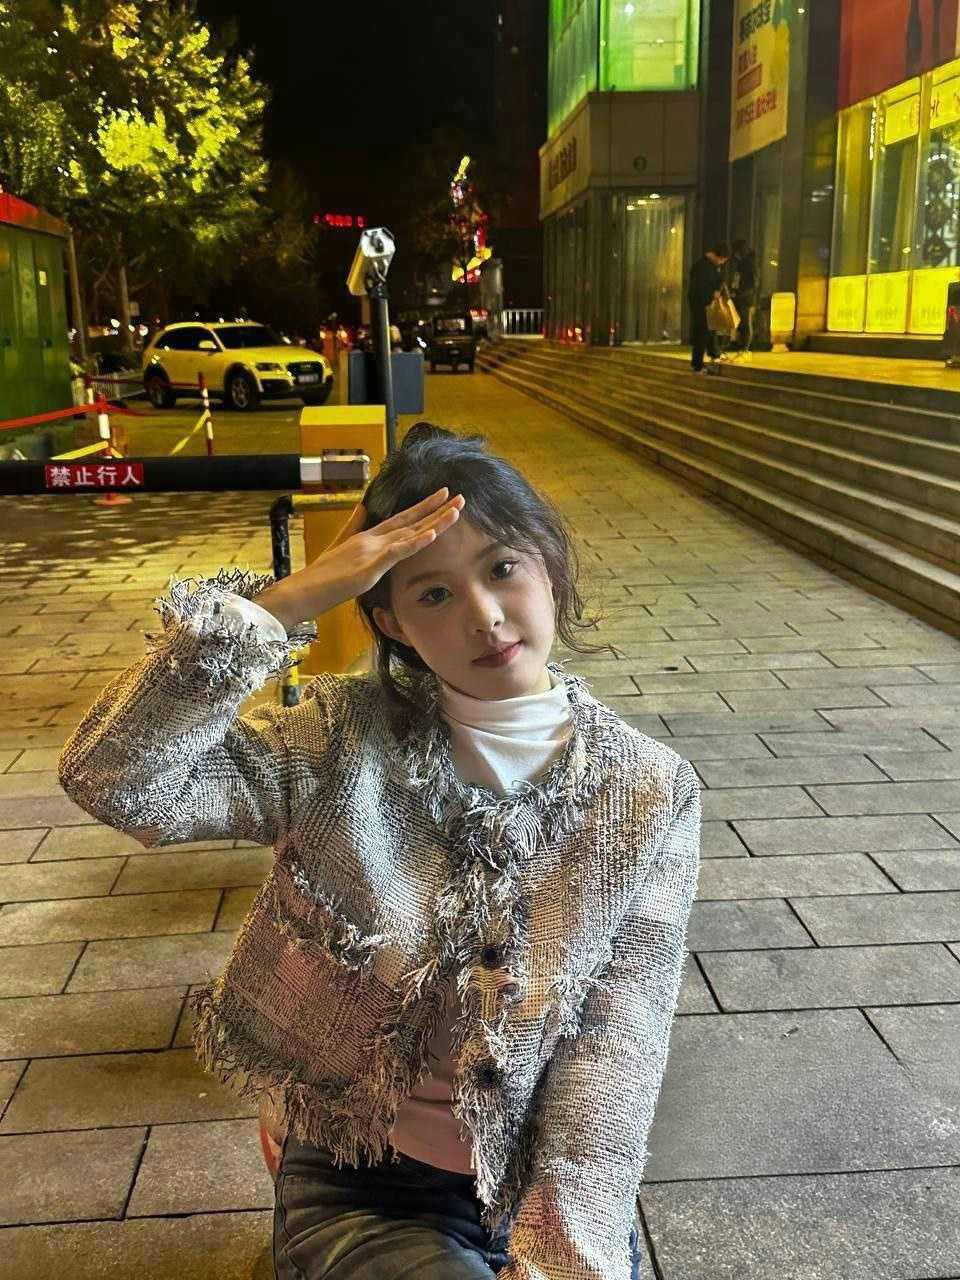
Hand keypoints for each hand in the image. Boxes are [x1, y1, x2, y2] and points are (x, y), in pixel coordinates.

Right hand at [254, 487, 464, 629]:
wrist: (303, 590)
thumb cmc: (321, 577)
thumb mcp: (339, 547)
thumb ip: (352, 526)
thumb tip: (362, 507)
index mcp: (367, 537)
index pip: (401, 519)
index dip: (423, 507)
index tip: (442, 496)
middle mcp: (373, 539)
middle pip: (411, 521)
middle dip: (436, 509)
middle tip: (459, 496)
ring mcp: (372, 551)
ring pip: (410, 533)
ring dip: (435, 521)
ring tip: (456, 509)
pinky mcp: (370, 567)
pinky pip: (397, 552)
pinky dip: (415, 543)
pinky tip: (431, 533)